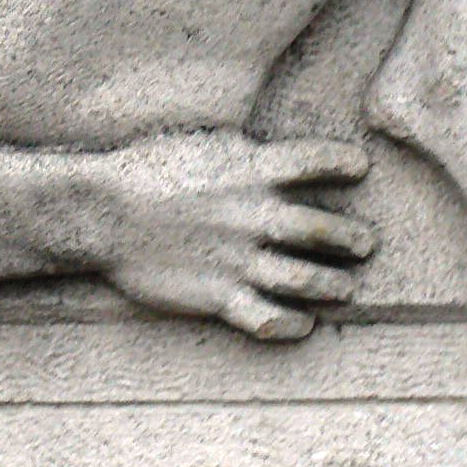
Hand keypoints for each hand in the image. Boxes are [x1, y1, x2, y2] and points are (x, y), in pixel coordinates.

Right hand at [80, 131, 375, 339]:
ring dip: (334, 285)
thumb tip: (268, 152)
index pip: (317, 161)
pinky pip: (268, 317)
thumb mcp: (199, 142)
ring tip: (346, 288)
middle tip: (365, 244)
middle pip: (323, 230)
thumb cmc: (143, 169)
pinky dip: (293, 324)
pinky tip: (303, 324)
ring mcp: (238, 259)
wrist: (100, 212)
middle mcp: (253, 215)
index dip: (345, 163)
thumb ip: (241, 151)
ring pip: (306, 279)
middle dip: (352, 239)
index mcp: (251, 169)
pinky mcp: (217, 295)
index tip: (360, 168)